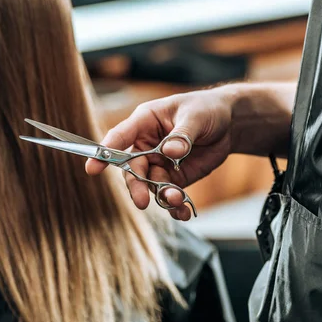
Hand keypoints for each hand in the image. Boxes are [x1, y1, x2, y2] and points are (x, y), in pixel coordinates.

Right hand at [86, 86, 234, 220]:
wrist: (228, 123)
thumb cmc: (206, 110)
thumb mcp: (195, 116)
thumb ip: (182, 135)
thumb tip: (169, 151)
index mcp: (144, 122)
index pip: (119, 137)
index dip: (105, 152)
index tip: (92, 168)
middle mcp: (146, 146)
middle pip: (132, 169)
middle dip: (136, 186)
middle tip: (142, 201)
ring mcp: (158, 164)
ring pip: (150, 186)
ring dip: (162, 197)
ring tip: (177, 201)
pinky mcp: (174, 179)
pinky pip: (168, 196)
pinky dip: (175, 207)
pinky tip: (184, 212)